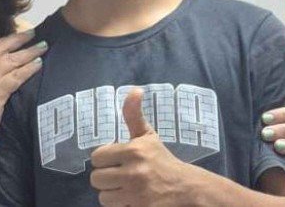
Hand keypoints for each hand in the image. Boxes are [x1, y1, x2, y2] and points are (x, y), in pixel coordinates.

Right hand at [0, 31, 44, 148]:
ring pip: (14, 60)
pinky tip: (39, 64)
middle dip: (19, 39)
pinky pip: (18, 76)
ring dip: (30, 52)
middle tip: (33, 33)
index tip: (17, 34)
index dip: (5, 40)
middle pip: (4, 48)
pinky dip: (30, 68)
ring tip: (43, 46)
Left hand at [90, 88, 194, 206]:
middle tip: (119, 175)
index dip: (104, 159)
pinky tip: (131, 199)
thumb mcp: (148, 136)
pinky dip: (121, 204)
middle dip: (106, 177)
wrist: (187, 188)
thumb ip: (134, 115)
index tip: (116, 160)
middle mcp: (134, 172)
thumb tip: (135, 89)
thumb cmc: (162, 160)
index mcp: (134, 151)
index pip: (97, 157)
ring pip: (103, 196)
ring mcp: (137, 194)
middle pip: (96, 178)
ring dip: (112, 193)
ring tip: (125, 188)